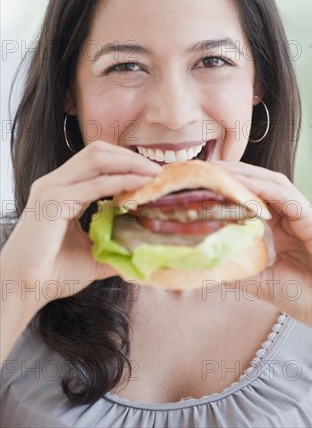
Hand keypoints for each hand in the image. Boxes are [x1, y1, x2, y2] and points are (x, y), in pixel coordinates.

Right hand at [1, 140, 161, 305]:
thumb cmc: (53, 273)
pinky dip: (121, 181)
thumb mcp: (92, 253)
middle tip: (158, 170)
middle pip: (98, 152)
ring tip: (154, 174)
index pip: (97, 161)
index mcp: (62, 190)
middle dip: (130, 157)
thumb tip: (144, 248)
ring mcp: (53, 188)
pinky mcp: (54, 200)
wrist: (24, 288)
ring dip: (130, 163)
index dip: (125, 161)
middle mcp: (55, 183)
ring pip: (97, 159)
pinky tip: (141, 186)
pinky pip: (95, 184)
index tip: (151, 173)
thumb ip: (114, 244)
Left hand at [211, 161, 311, 334]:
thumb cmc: (310, 299)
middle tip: (207, 167)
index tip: (206, 184)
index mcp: (285, 229)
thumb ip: (242, 273)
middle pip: (262, 185)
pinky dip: (260, 185)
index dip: (233, 190)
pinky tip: (240, 182)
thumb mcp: (265, 283)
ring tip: (219, 168)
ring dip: (245, 173)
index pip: (256, 200)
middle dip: (235, 174)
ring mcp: (304, 215)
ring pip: (272, 183)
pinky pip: (283, 195)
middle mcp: (294, 217)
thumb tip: (213, 267)